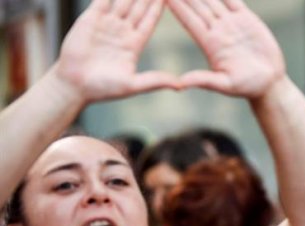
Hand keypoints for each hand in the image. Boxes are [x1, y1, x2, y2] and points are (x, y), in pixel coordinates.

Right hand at [55, 0, 179, 102]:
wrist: (74, 86)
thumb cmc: (103, 89)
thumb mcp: (133, 85)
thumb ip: (155, 81)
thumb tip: (181, 87)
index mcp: (135, 44)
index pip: (150, 19)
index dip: (159, 6)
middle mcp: (123, 31)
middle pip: (139, 5)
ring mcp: (107, 24)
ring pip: (123, 0)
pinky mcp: (90, 19)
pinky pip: (103, 0)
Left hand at [168, 0, 285, 98]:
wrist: (269, 82)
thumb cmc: (247, 87)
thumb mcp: (224, 85)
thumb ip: (203, 80)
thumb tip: (180, 84)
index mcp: (209, 44)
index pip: (188, 20)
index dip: (176, 6)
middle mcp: (217, 31)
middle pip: (197, 5)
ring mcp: (231, 23)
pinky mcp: (246, 19)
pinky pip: (232, 0)